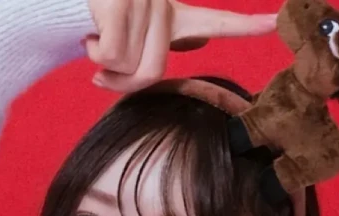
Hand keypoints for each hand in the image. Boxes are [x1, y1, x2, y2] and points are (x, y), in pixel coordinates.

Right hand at [85, 0, 276, 92]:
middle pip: (154, 73)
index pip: (216, 21)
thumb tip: (200, 42)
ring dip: (106, 71)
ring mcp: (142, 0)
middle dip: (122, 83)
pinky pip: (112, 56)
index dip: (245, 26)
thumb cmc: (97, 25)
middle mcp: (161, 4)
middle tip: (101, 75)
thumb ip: (168, 40)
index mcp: (171, 14)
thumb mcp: (132, 37)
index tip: (277, 21)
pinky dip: (95, 56)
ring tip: (94, 46)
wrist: (61, 3)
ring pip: (133, 68)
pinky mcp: (119, 2)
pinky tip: (87, 38)